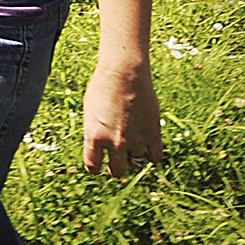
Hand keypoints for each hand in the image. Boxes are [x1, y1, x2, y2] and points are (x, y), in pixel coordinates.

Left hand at [82, 60, 162, 176]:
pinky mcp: (153, 133)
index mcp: (94, 137)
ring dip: (134, 158)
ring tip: (133, 147)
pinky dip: (151, 155)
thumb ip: (94, 133)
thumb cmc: (103, 88)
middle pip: (118, 171)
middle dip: (117, 168)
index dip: (97, 167)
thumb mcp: (90, 112)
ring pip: (137, 164)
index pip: (93, 167)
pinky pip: (155, 157)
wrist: (124, 73)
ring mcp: (135, 139)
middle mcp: (114, 142)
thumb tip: (101, 150)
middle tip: (118, 160)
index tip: (100, 164)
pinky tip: (147, 146)